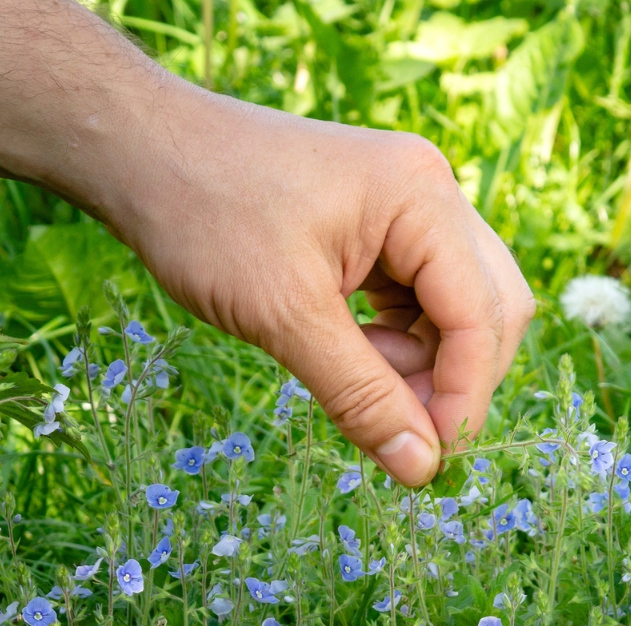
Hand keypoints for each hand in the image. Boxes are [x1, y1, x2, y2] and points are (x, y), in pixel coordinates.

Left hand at [99, 90, 534, 484]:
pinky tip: (345, 359)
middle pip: (489, 308)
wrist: (141, 150)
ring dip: (421, 366)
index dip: (465, 394)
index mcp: (420, 198)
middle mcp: (428, 194)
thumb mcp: (284, 317)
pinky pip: (416, 300)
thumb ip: (361, 395)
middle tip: (398, 431)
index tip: (428, 458)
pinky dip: (394, 345)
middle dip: (454, 379)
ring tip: (354, 383)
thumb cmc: (206, 216)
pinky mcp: (377, 229)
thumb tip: (422, 469)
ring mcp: (405, 209)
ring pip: (455, 311)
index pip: (482, 313)